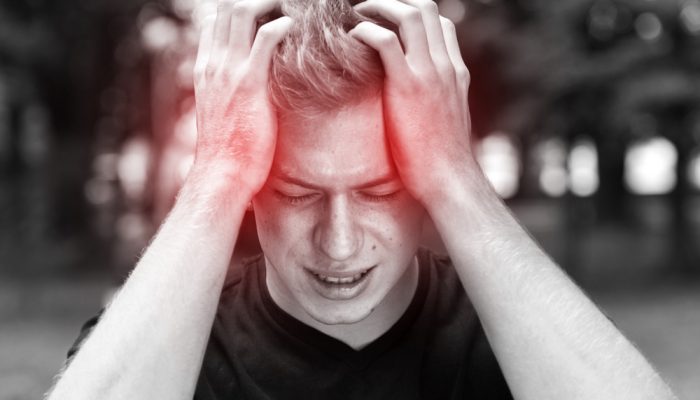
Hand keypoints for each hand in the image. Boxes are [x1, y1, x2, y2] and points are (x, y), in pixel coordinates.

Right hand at [192, 0, 292, 195]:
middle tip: (282, 5)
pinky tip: (295, 26)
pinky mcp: (250, 83)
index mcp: (206, 69)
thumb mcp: (222, 114)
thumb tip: (248, 92)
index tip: (266, 12)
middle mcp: (213, 63)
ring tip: (292, 7)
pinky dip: (282, 25)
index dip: (240, 9)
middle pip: (227, 7)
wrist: (221, 176)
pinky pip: (265, 38)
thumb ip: (230, 94)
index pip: (215, 19)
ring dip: (269, 4)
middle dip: (257, 1)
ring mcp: (229, 71)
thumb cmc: (227, 152)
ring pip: (242, 12)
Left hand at [350, 0, 475, 206]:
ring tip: (355, 15)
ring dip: (379, 7)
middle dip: (394, 1)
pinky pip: (386, 41)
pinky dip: (366, 31)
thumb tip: (415, 107)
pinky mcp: (408, 86)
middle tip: (366, 8)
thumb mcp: (446, 123)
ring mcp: (430, 73)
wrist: (449, 179)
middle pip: (426, 8)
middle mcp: (446, 66)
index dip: (414, 13)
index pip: (441, 24)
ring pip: (409, 14)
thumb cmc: (442, 161)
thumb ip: (435, 104)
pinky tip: (351, 39)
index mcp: (455, 73)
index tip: (388, 20)